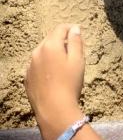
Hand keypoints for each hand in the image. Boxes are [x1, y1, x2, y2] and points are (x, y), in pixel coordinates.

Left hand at [25, 24, 84, 139]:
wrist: (54, 111)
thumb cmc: (69, 84)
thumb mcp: (78, 61)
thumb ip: (76, 41)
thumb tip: (75, 28)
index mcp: (51, 45)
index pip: (61, 28)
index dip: (71, 28)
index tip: (78, 34)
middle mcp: (37, 52)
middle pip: (50, 38)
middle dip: (61, 40)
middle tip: (73, 50)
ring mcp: (30, 65)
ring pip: (42, 51)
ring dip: (52, 52)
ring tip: (63, 64)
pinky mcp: (27, 77)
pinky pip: (37, 64)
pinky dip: (45, 64)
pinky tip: (53, 75)